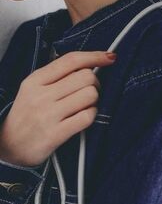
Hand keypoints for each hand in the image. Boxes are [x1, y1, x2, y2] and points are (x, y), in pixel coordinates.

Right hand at [0, 51, 116, 168]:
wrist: (10, 147)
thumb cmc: (27, 116)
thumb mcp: (33, 89)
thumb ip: (56, 76)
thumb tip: (88, 65)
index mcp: (35, 80)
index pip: (71, 60)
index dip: (95, 56)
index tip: (109, 57)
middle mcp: (41, 95)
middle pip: (86, 77)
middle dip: (96, 84)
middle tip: (90, 93)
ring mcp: (49, 114)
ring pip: (90, 95)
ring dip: (94, 101)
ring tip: (85, 107)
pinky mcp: (56, 134)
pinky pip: (87, 117)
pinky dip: (91, 116)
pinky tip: (83, 118)